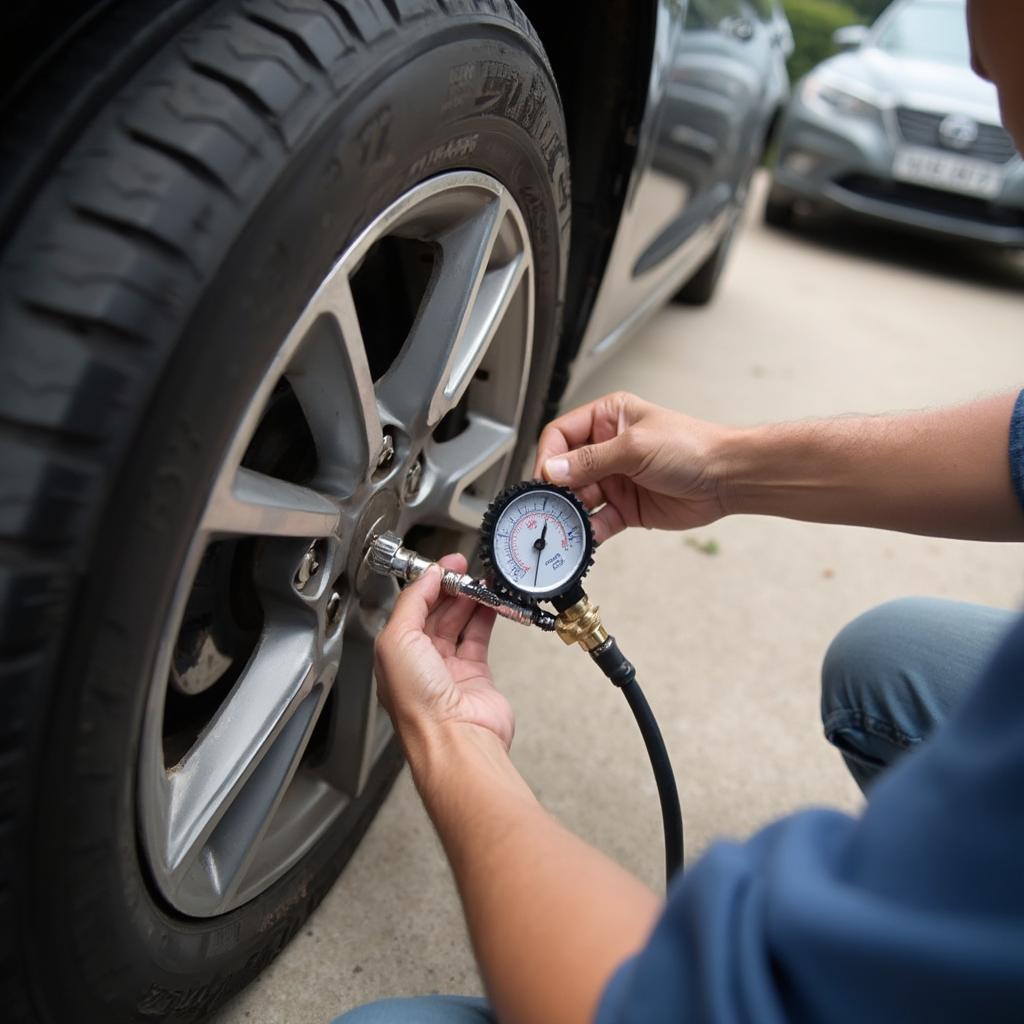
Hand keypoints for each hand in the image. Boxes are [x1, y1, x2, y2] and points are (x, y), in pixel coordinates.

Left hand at [375, 553, 513, 749]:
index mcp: (395, 654)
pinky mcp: (476, 675)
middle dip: (450, 588)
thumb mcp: (398, 640)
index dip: (427, 584)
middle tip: (465, 570)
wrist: (457, 739)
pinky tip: (491, 602)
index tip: (444, 566)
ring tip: (481, 582)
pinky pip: (480, 637)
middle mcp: (420, 662)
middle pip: (436, 613)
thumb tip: (428, 577)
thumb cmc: (420, 705)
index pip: (410, 608)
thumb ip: (413, 602)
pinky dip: (486, 617)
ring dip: (470, 600)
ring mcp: (449, 669)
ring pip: (459, 622)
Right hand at [533, 391, 730, 542]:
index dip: (549, 456)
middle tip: (550, 505)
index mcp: (608, 419)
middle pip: (565, 470)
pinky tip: (586, 536)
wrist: (727, 479)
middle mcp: (607, 448)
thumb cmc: (693, 447)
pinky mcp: (625, 507)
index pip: (561, 435)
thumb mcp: (635, 447)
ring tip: (567, 523)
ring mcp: (615, 479)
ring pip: (579, 498)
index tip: (545, 477)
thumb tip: (554, 469)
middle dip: (557, 489)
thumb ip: (591, 460)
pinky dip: (589, 531)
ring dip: (571, 512)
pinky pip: (598, 521)